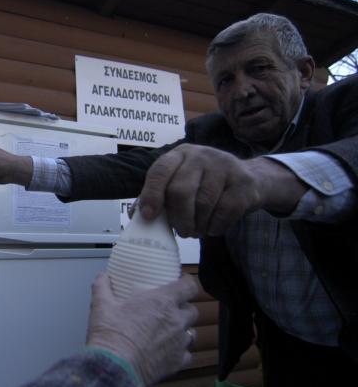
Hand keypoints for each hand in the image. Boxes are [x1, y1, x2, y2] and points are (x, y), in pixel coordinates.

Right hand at [86, 273, 197, 386]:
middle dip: (184, 308)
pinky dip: (179, 353)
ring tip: (169, 332)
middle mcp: (176, 321)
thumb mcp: (101, 305)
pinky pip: (186, 355)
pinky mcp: (177, 362)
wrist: (115, 367)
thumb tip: (102, 276)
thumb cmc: (111, 334)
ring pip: (191, 333)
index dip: (188, 283)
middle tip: (170, 309)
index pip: (189, 286)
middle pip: (192, 310)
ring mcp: (179, 343)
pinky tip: (167, 352)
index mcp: (162, 302)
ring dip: (183, 330)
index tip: (183, 283)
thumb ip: (102, 286)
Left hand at [137, 144, 306, 236]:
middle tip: (182, 231)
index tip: (149, 216)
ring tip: (197, 230)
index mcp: (179, 154)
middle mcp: (201, 155)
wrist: (252, 179)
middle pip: (180, 191)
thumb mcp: (181, 181)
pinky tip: (213, 227)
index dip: (151, 194)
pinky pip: (224, 212)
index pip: (160, 170)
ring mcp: (224, 166)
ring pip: (203, 204)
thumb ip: (159, 196)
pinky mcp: (243, 182)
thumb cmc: (205, 185)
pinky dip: (215, 227)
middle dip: (178, 218)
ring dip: (198, 225)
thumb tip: (135, 215)